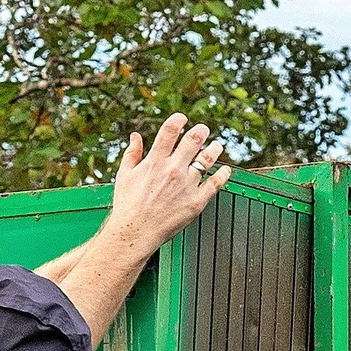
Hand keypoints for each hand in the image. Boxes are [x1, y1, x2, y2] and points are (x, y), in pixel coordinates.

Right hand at [101, 116, 231, 252]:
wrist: (135, 233)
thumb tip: (135, 136)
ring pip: (207, 160)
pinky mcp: (196, 202)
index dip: (179, 119)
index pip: (170, 131)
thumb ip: (132, 153)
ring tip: (217, 146)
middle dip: (200, 131)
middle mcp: (173, 170)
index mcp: (155, 161)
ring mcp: (186, 185)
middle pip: (193, 141)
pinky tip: (226, 170)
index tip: (182, 118)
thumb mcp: (124, 175)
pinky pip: (216, 184)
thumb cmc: (128, 206)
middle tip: (203, 130)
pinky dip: (223, 174)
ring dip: (214, 149)